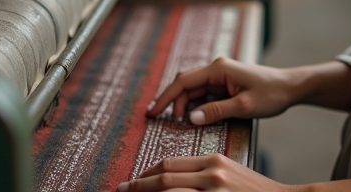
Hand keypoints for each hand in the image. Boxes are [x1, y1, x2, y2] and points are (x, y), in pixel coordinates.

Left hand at [118, 153, 290, 191]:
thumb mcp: (230, 174)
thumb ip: (204, 175)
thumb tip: (175, 181)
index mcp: (213, 161)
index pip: (170, 164)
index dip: (147, 173)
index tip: (133, 181)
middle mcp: (211, 174)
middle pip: (164, 177)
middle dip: (138, 185)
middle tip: (121, 190)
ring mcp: (213, 191)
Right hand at [146, 57, 301, 124]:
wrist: (290, 88)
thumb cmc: (271, 93)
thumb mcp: (244, 106)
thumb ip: (217, 111)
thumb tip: (191, 118)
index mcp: (219, 69)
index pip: (183, 81)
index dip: (166, 97)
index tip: (152, 111)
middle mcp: (217, 69)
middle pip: (185, 83)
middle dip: (170, 100)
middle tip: (156, 118)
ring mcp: (220, 76)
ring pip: (193, 89)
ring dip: (182, 104)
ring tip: (173, 120)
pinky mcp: (225, 84)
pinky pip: (203, 93)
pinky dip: (194, 104)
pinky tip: (190, 116)